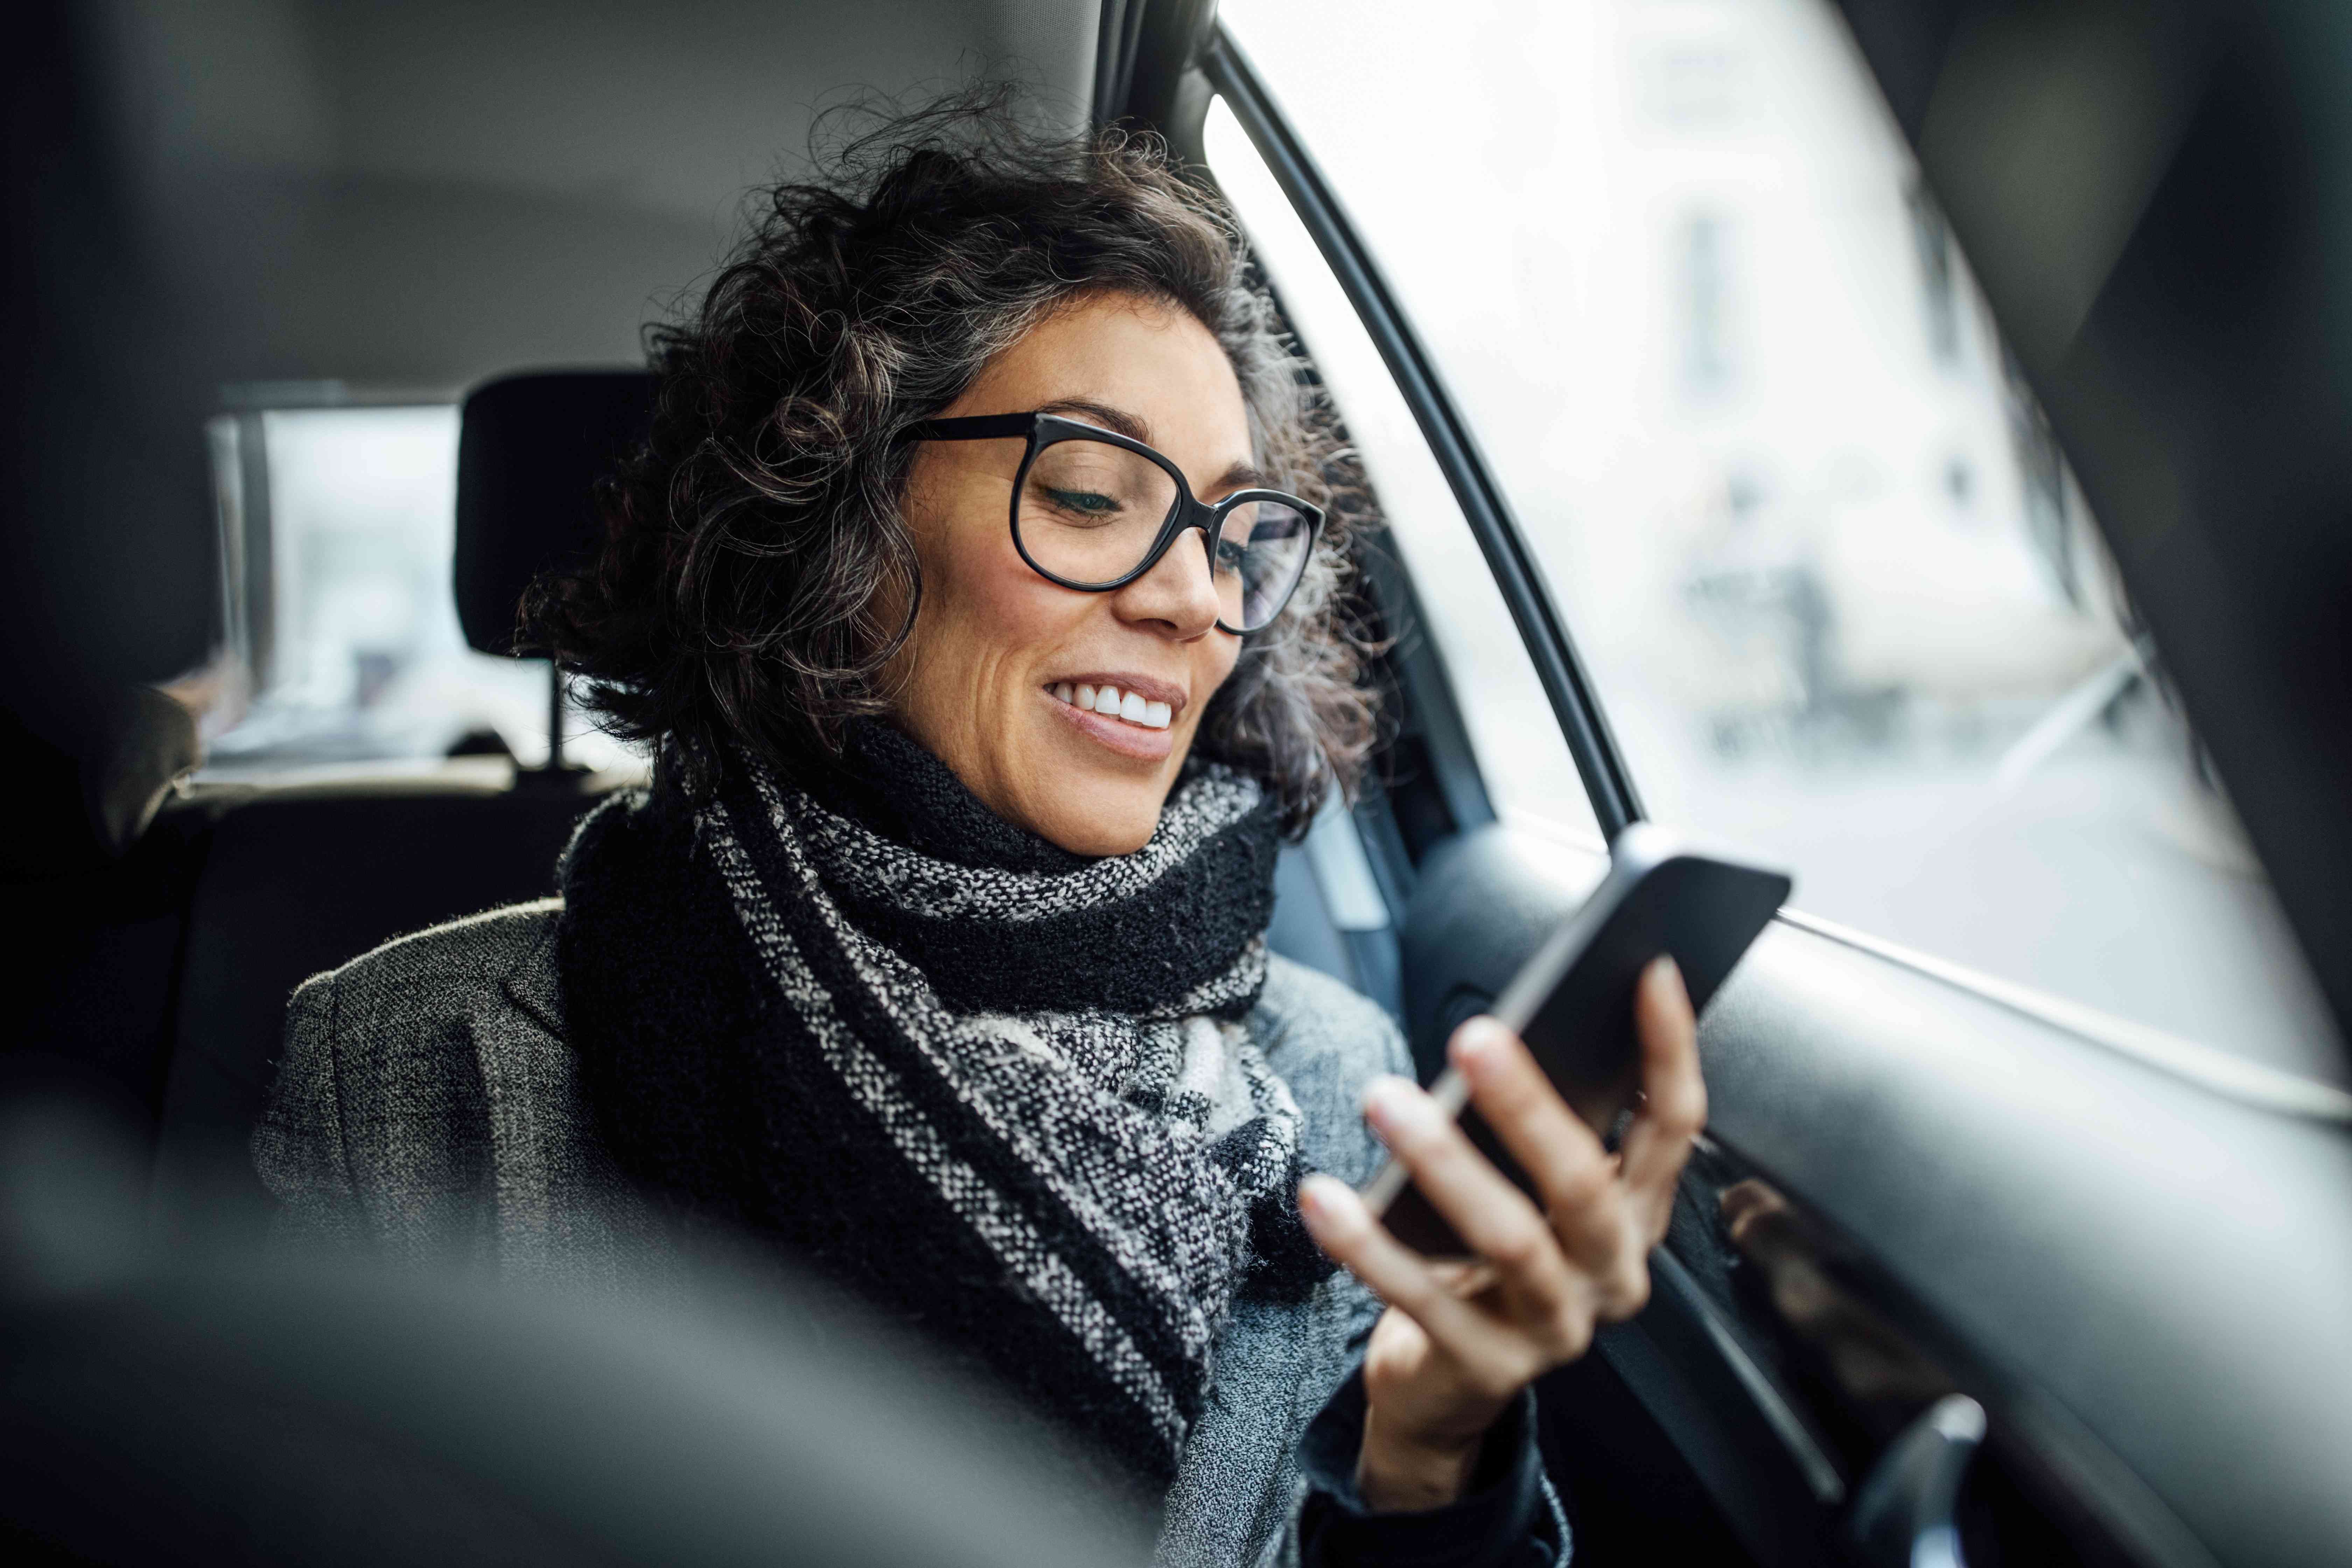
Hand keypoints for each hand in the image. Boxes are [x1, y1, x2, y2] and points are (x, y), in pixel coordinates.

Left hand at [1298, 957, 1705, 1511]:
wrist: (1449, 1382)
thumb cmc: (1489, 1258)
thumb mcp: (1533, 1193)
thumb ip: (1540, 1128)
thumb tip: (1507, 1032)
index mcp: (1635, 1216)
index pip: (1673, 1128)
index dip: (1668, 1052)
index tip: (1648, 970)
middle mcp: (1609, 1273)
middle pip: (1583, 1185)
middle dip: (1529, 1105)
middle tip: (1475, 1038)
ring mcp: (1555, 1328)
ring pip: (1509, 1240)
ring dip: (1443, 1162)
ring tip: (1385, 1100)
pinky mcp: (1487, 1366)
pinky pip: (1421, 1298)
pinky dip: (1368, 1245)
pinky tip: (1324, 1196)